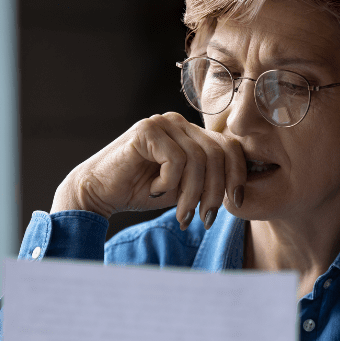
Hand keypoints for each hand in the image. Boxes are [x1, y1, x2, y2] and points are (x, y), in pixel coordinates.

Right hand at [50, 112, 245, 228]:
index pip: (230, 146)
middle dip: (215, 191)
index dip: (237, 176)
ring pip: (198, 159)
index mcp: (192, 133)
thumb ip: (209, 182)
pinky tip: (154, 190)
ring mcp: (162, 123)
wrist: (98, 193)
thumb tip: (241, 192)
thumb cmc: (141, 191)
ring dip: (192, 194)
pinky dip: (169, 183)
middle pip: (218, 154)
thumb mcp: (185, 188)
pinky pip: (175, 160)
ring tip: (181, 213)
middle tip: (203, 217)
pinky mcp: (146, 131)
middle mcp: (179, 122)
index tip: (236, 203)